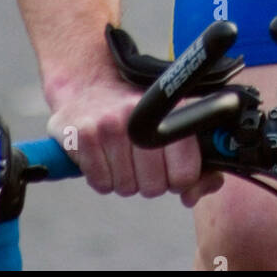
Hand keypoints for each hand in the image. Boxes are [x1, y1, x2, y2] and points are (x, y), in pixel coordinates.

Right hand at [46, 77, 223, 207]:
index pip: (184, 173)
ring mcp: (109, 125)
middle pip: (154, 186)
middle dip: (149, 182)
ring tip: (121, 154)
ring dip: (124, 179)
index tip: (171, 171)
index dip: (178, 180)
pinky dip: (103, 178)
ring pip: (126, 187)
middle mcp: (139, 115)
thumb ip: (194, 159)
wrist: (89, 81)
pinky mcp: (83, 135)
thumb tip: (193, 195)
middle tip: (142, 162)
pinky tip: (103, 155)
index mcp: (169, 109)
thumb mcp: (169, 120)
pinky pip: (101, 183)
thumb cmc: (135, 109)